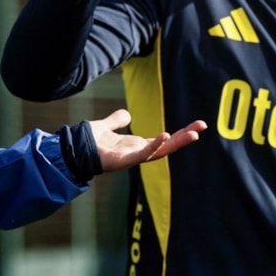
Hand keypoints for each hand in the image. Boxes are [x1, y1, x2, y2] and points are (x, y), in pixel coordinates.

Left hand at [90, 108, 206, 171]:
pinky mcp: (124, 161)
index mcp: (137, 145)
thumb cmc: (88, 143)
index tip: (198, 124)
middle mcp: (139, 152)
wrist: (72, 152)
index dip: (181, 132)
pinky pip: (143, 154)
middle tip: (203, 126)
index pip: (165, 139)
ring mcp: (133, 158)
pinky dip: (154, 145)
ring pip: (161, 151)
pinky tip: (165, 136)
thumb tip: (127, 115)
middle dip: (186, 136)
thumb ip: (116, 120)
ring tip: (193, 134)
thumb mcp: (106, 127)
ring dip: (177, 143)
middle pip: (168, 145)